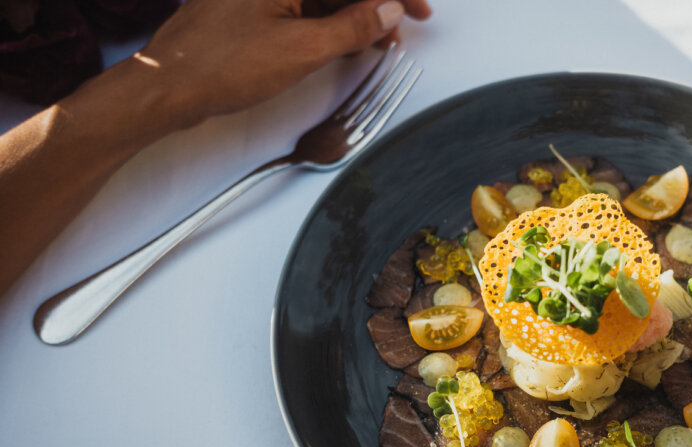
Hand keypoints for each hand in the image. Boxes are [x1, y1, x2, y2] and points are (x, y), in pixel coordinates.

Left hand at [0, 0, 430, 294]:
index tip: (418, 8)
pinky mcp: (252, 9)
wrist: (165, 87)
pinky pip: (303, 6)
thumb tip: (387, 9)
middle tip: (405, 25)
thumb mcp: (302, 49)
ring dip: (355, 14)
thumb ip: (352, 26)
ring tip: (380, 41)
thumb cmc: (220, 65)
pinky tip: (346, 42)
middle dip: (375, 2)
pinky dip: (329, 22)